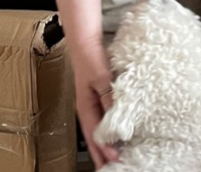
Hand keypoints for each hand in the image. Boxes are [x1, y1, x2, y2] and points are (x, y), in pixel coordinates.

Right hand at [72, 39, 119, 167]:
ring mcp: (91, 101)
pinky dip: (108, 128)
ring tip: (112, 156)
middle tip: (110, 167)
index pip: (94, 133)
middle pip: (93, 135)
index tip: (114, 160)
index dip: (103, 148)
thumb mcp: (101, 79)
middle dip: (100, 152)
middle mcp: (86, 106)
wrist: (85, 41)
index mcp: (84, 105)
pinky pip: (103, 117)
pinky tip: (115, 132)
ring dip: (104, 142)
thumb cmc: (90, 57)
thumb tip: (115, 120)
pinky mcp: (98, 95)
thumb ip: (108, 99)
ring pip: (98, 128)